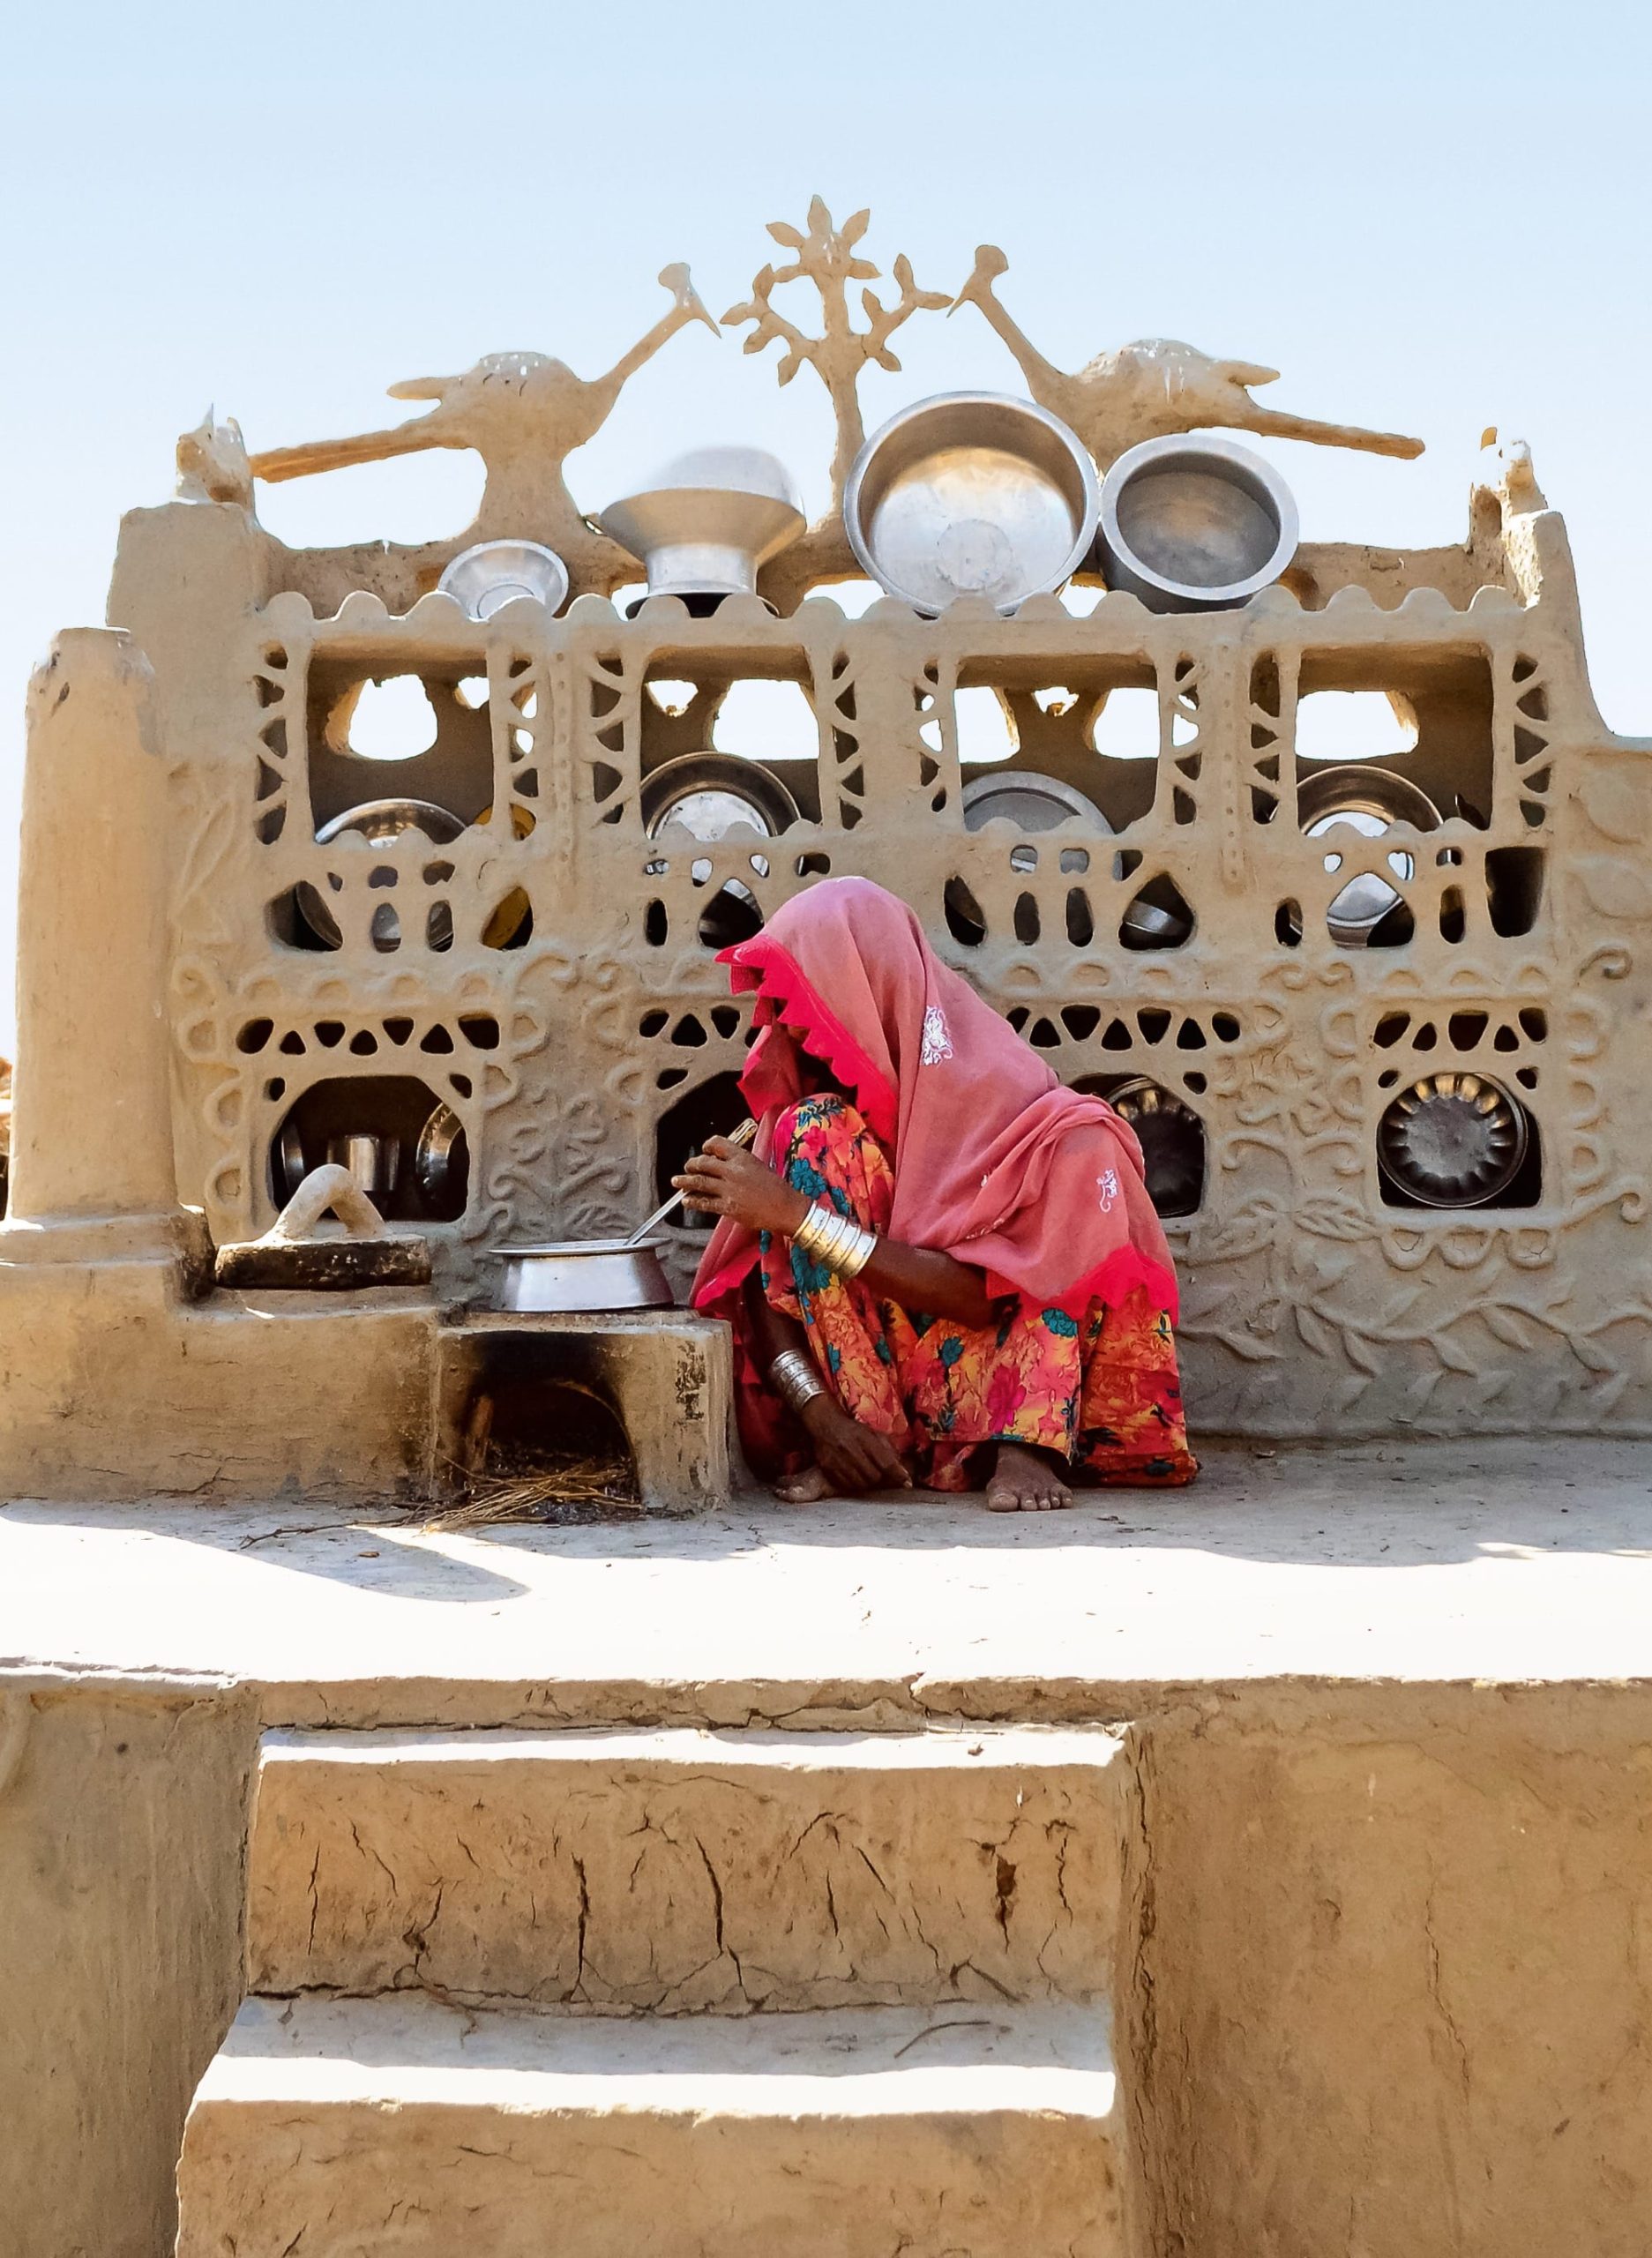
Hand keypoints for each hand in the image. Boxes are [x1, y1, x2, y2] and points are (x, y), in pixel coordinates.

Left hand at [674, 1139, 808, 1235]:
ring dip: (685, 1182)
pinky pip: (704, 1202)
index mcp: (742, 1157)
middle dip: (691, 1165)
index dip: (706, 1147)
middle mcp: (733, 1170)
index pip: (717, 1144)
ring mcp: (729, 1189)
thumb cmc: (776, 1188)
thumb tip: (724, 1164)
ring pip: (699, 1182)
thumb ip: (740, 1163)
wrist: (786, 1208)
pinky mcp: (727, 1206)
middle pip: (703, 1163)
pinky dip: (693, 1201)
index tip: (704, 1150)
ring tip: (677, 1182)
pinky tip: (687, 1200)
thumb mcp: (759, 1166)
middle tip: (687, 1168)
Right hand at [798, 1396, 911, 1492]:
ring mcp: (837, 1461)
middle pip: (874, 1477)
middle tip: (884, 1477)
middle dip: (882, 1479)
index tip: (906, 1483)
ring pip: (861, 1484)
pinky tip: (857, 1477)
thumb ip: (889, 1449)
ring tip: (869, 1475)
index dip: (898, 1475)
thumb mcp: (874, 1433)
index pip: (886, 1462)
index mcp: (865, 1438)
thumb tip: (902, 1469)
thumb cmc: (852, 1430)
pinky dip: (855, 1485)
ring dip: (868, 1483)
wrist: (825, 1424)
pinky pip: (846, 1486)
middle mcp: (850, 1450)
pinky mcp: (828, 1469)